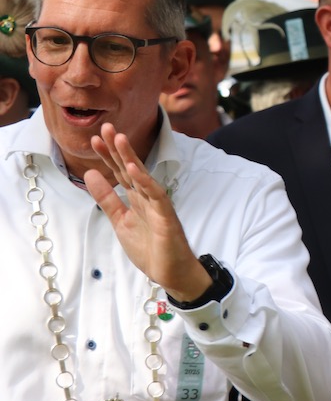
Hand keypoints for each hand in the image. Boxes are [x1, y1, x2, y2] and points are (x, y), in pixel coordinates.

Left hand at [85, 124, 210, 302]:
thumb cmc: (150, 248)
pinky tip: (134, 169)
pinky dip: (145, 182)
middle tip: (107, 128)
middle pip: (131, 169)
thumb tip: (91, 174)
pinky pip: (156, 196)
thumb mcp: (120, 221)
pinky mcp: (166, 217)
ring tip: (119, 139)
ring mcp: (158, 206)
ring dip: (131, 158)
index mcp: (137, 198)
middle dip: (119, 149)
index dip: (108, 156)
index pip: (120, 172)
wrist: (170, 272)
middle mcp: (148, 197)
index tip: (94, 139)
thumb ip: (107, 198)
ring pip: (143, 177)